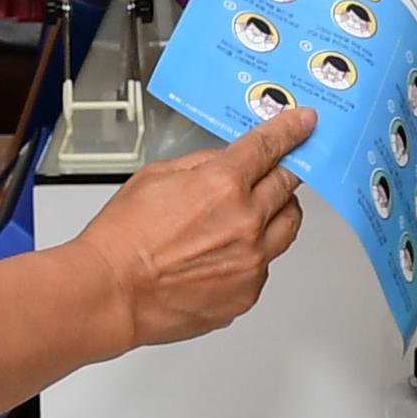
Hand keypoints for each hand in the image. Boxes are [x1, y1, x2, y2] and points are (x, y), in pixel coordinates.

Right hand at [80, 106, 314, 346]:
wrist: (111, 293)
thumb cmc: (123, 238)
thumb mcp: (156, 176)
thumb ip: (203, 163)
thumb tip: (229, 161)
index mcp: (223, 184)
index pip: (271, 147)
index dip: (292, 130)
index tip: (305, 124)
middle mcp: (246, 222)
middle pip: (288, 185)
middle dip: (282, 174)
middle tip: (272, 174)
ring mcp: (251, 261)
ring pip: (287, 226)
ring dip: (276, 213)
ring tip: (247, 217)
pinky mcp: (247, 293)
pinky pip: (266, 263)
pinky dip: (253, 254)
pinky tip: (222, 255)